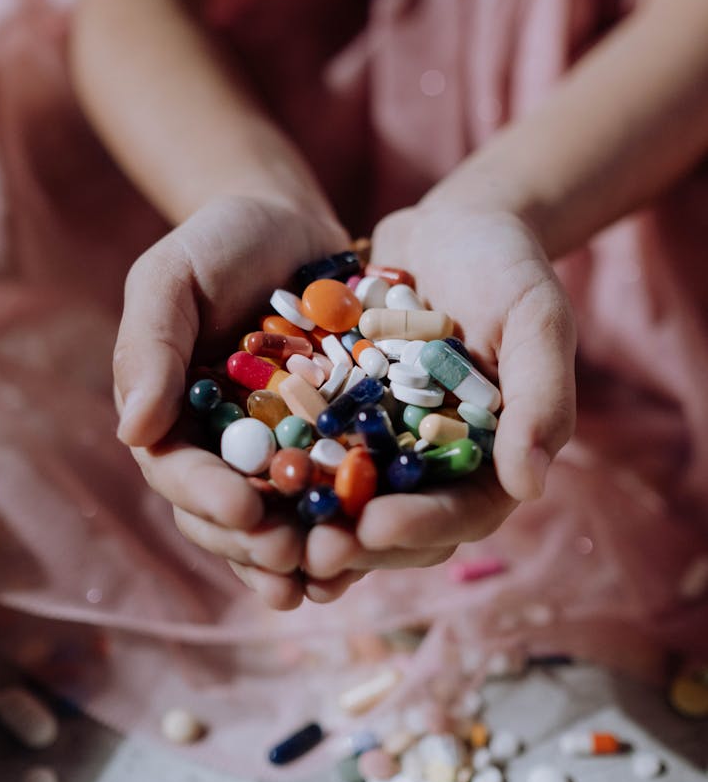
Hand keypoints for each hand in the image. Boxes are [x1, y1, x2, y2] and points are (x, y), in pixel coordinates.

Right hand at [113, 193, 353, 609]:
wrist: (291, 226)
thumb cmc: (220, 243)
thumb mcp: (172, 277)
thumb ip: (149, 346)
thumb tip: (131, 431)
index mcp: (172, 419)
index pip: (178, 472)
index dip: (207, 499)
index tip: (242, 511)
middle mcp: (223, 448)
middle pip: (230, 516)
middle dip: (257, 544)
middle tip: (291, 558)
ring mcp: (279, 452)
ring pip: (283, 521)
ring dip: (305, 557)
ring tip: (333, 576)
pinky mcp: (333, 444)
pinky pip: (337, 495)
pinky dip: (350, 526)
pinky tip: (373, 552)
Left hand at [300, 204, 576, 594]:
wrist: (451, 227)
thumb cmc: (507, 268)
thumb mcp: (535, 319)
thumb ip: (541, 398)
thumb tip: (531, 486)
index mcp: (492, 459)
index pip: (461, 512)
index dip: (420, 526)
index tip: (376, 528)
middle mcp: (434, 466)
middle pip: (397, 526)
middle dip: (354, 543)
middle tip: (307, 553)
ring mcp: (384, 445)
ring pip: (345, 502)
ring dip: (308, 523)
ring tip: (265, 530)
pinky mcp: (342, 419)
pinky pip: (307, 453)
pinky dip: (280, 470)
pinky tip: (241, 478)